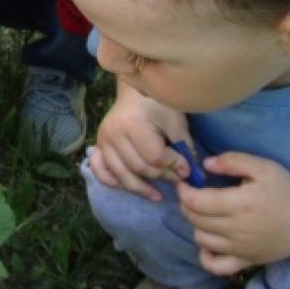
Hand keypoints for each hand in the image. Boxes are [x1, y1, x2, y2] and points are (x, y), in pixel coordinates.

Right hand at [89, 80, 192, 201]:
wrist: (134, 93)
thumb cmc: (157, 104)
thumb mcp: (175, 121)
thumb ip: (184, 148)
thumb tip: (191, 175)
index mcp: (133, 123)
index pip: (155, 156)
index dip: (174, 166)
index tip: (188, 170)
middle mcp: (113, 134)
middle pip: (138, 167)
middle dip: (161, 177)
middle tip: (176, 179)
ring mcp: (102, 141)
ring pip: (121, 175)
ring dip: (140, 188)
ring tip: (158, 195)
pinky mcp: (98, 147)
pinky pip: (101, 171)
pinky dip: (113, 182)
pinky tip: (130, 186)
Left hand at [177, 152, 289, 276]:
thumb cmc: (287, 191)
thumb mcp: (264, 167)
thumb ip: (233, 161)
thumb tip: (205, 165)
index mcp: (242, 203)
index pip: (197, 202)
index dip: (184, 192)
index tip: (185, 184)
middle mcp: (238, 228)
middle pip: (196, 219)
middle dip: (187, 205)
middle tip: (194, 195)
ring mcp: (241, 248)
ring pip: (201, 239)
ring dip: (196, 224)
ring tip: (205, 214)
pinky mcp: (246, 262)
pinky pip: (216, 266)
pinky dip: (205, 257)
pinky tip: (209, 243)